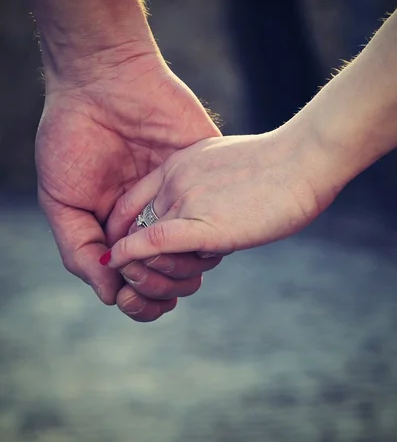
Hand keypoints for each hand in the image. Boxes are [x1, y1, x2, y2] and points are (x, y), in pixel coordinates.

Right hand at [36, 47, 221, 321]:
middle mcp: (153, 216)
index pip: (135, 274)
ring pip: (197, 254)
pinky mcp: (206, 177)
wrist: (104, 80)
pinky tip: (190, 245)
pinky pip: (219, 220)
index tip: (127, 301)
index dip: (134, 297)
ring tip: (163, 267)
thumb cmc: (73, 138)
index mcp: (120, 224)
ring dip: (183, 272)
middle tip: (145, 290)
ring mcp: (182, 198)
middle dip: (159, 291)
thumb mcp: (62, 199)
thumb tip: (110, 294)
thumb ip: (80, 250)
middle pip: (168, 271)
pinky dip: (207, 242)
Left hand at [106, 129, 337, 265]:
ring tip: (138, 281)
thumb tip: (210, 210)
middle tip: (130, 275)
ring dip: (135, 265)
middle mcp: (175, 181)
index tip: (124, 246)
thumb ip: (207, 187)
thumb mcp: (228, 167)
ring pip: (142, 239)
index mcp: (180, 165)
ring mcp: (187, 201)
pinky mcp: (203, 225)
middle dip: (127, 252)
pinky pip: (153, 241)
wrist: (305, 159)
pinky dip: (130, 255)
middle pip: (134, 223)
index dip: (122, 226)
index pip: (133, 199)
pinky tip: (117, 265)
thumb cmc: (280, 166)